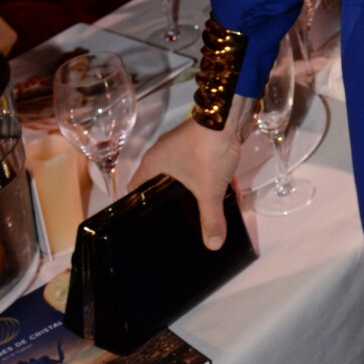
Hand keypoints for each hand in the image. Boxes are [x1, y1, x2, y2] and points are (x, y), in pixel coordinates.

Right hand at [132, 108, 244, 248]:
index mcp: (153, 163)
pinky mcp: (198, 138)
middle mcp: (161, 151)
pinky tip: (221, 189)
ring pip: (179, 171)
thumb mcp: (209, 190)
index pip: (135, 188)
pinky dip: (205, 175)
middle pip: (157, 180)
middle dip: (167, 198)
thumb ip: (210, 218)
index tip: (144, 221)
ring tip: (196, 208)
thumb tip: (213, 246)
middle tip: (173, 220)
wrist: (228, 117)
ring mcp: (180, 143)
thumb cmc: (207, 153)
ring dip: (189, 186)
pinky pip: (197, 162)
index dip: (137, 205)